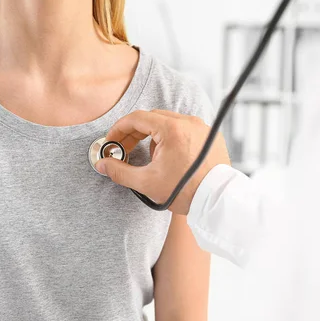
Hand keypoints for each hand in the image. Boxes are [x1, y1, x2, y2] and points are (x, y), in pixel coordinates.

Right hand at [96, 110, 229, 214]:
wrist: (217, 202)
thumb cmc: (186, 192)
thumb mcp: (147, 183)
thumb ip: (120, 171)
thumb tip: (102, 164)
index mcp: (173, 129)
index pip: (137, 118)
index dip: (119, 129)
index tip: (111, 141)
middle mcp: (189, 123)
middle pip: (153, 118)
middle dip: (135, 132)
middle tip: (124, 149)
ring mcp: (202, 128)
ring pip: (169, 123)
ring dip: (154, 136)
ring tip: (151, 159)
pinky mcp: (211, 137)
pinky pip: (186, 130)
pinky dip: (172, 139)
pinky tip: (169, 159)